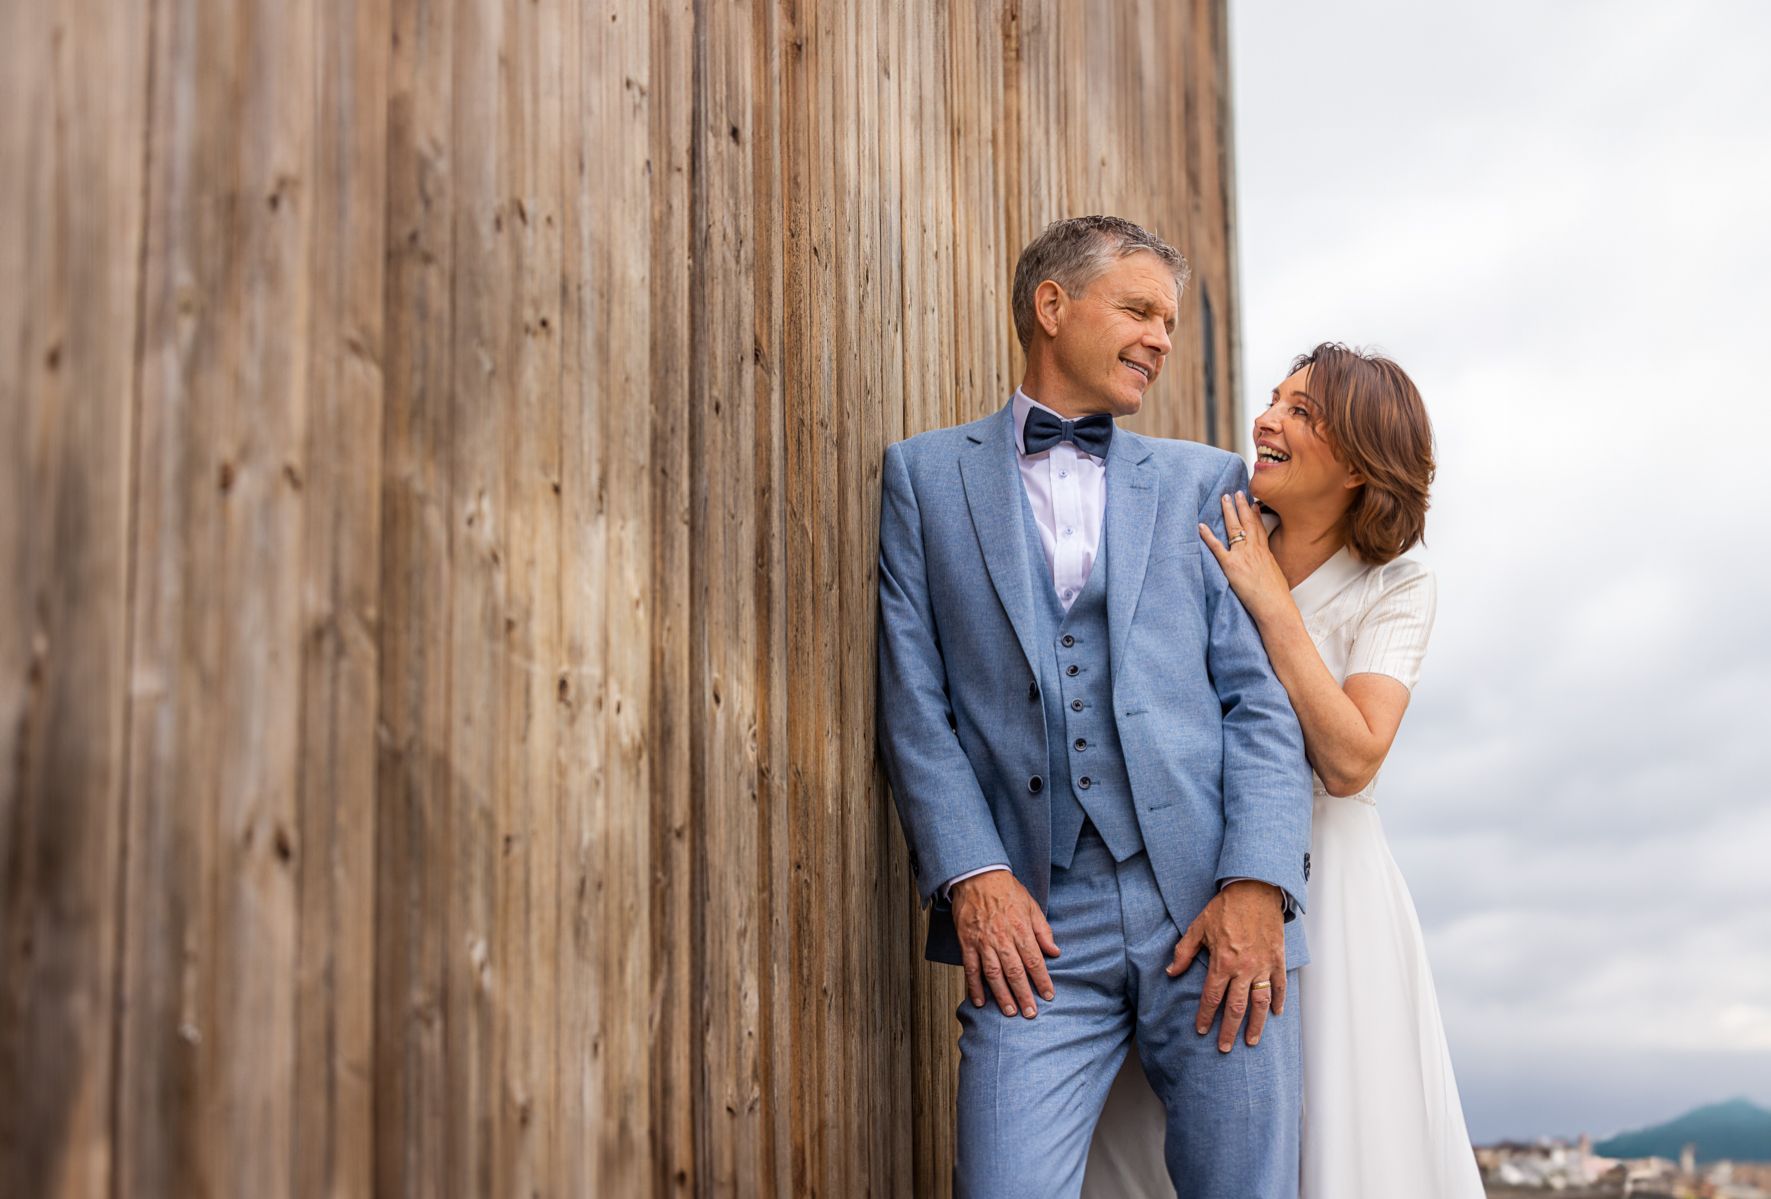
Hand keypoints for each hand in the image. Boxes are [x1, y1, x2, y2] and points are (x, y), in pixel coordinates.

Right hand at [950, 870, 1060, 1017]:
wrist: (977, 876)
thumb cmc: (1006, 890)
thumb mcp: (1032, 906)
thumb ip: (1043, 930)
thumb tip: (1055, 952)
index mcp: (1021, 929)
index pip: (1035, 961)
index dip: (1042, 980)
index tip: (1048, 995)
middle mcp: (1002, 938)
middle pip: (1015, 972)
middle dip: (1024, 995)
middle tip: (1030, 1013)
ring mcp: (983, 942)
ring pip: (994, 974)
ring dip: (1002, 996)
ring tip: (1010, 1012)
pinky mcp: (967, 942)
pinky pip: (971, 968)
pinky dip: (974, 986)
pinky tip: (980, 1001)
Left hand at [1167, 879, 1286, 1051]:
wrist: (1254, 889)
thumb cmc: (1225, 907)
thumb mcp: (1198, 927)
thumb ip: (1184, 951)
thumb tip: (1171, 972)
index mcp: (1222, 962)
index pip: (1211, 997)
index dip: (1205, 1016)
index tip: (1201, 1030)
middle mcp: (1243, 969)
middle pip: (1235, 1008)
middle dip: (1228, 1030)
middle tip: (1225, 1047)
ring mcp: (1263, 965)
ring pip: (1259, 1003)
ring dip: (1255, 1025)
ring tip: (1251, 1041)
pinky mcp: (1277, 959)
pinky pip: (1278, 985)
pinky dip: (1277, 1001)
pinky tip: (1275, 1014)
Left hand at [1198, 492, 1289, 620]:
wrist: (1275, 606)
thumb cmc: (1276, 597)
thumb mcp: (1276, 576)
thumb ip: (1268, 568)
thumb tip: (1266, 570)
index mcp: (1265, 552)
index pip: (1259, 528)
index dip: (1255, 514)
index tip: (1252, 503)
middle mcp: (1254, 550)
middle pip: (1247, 522)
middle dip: (1241, 505)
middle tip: (1236, 492)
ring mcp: (1243, 555)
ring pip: (1234, 528)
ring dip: (1228, 511)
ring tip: (1223, 498)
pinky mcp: (1231, 565)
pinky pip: (1217, 548)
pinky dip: (1208, 536)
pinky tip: (1201, 526)